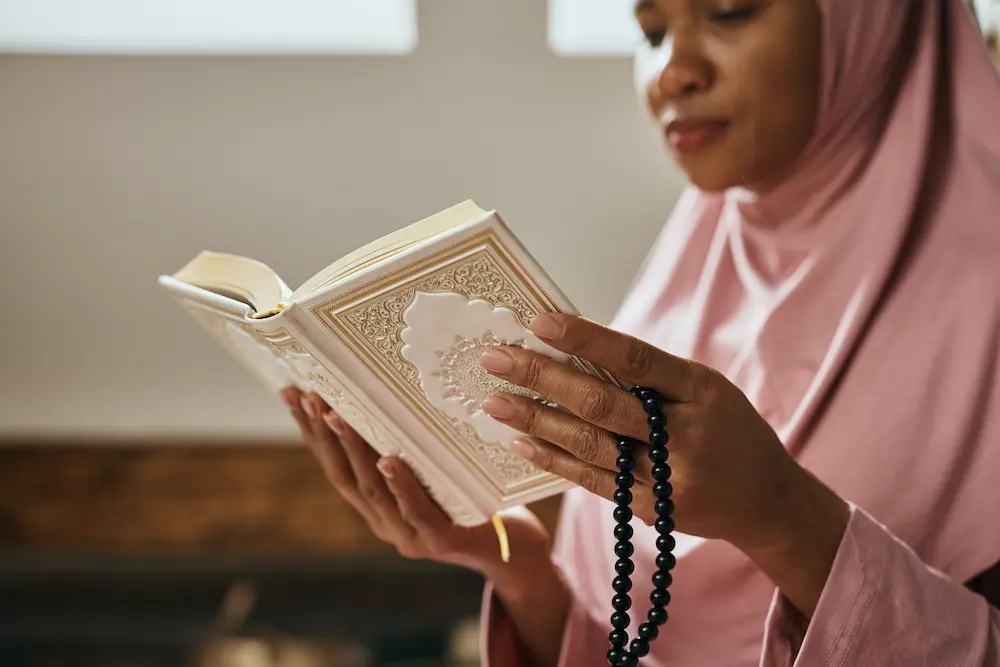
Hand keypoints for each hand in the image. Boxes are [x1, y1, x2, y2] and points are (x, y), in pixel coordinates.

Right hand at [281, 386, 553, 589]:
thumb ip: (410, 443)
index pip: (334, 463)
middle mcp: (384, 521)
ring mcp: (409, 535)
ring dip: (352, 451)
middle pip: (343, 476)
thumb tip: (390, 386)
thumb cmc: (472, 498)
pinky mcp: (442, 541)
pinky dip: (401, 485)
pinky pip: (417, 510)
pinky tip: (388, 461)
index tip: (293, 392)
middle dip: (321, 434)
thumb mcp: (434, 466)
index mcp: (376, 503)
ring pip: (373, 490)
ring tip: (336, 416)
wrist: (515, 550)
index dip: (310, 430)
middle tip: (307, 395)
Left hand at [478, 313, 849, 614]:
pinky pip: (591, 481)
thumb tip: (575, 349)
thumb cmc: (729, 431)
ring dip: (536, 420)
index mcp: (702, 391)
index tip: (539, 321)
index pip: (636, 358)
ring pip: (589, 445)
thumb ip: (651, 375)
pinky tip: (520, 441)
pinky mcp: (648, 509)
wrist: (767, 503)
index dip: (586, 339)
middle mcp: (685, 434)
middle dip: (542, 377)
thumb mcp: (706, 390)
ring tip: (493, 401)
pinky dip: (554, 459)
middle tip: (495, 358)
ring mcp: (666, 477)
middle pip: (603, 404)